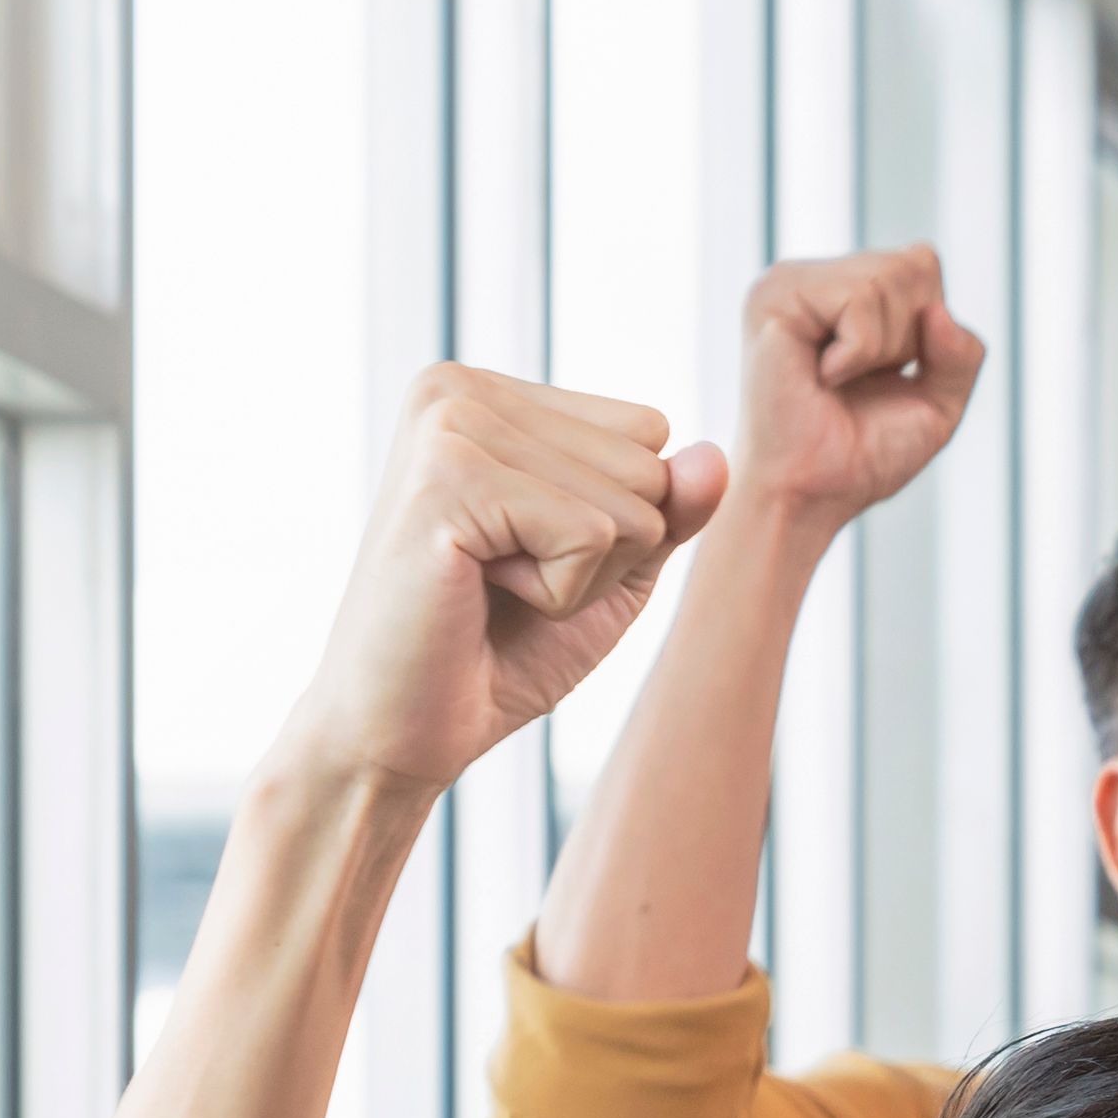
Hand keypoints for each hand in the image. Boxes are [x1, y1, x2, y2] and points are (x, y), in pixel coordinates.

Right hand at [283, 366, 725, 798]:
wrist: (400, 729)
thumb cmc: (499, 651)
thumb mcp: (612, 572)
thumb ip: (669, 510)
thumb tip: (717, 455)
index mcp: (490, 393)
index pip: (648, 430)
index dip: (619, 518)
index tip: (527, 552)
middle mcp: (460, 388)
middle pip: (647, 464)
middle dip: (604, 550)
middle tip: (506, 581)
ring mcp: (449, 423)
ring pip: (631, 502)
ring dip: (580, 576)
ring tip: (489, 586)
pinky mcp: (449, 474)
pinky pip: (592, 534)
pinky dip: (559, 593)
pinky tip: (479, 591)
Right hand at [718, 247, 982, 540]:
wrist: (812, 494)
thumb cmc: (864, 455)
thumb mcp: (938, 403)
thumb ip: (960, 354)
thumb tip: (938, 310)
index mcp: (848, 291)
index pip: (922, 263)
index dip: (928, 327)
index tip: (888, 373)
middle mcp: (817, 277)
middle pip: (914, 264)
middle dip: (908, 337)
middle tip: (860, 380)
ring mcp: (790, 281)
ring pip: (887, 277)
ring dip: (882, 348)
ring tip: (837, 380)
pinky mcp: (775, 296)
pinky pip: (858, 300)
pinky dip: (859, 352)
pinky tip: (823, 377)